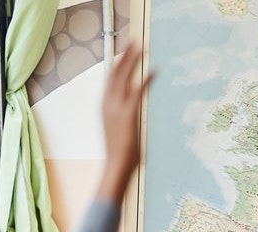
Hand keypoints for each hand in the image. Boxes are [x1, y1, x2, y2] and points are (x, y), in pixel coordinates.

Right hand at [98, 42, 152, 200]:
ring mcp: (116, 107)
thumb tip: (130, 116)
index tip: (124, 51)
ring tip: (141, 47)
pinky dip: (146, 80)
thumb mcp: (120, 130)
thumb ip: (123, 118)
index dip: (117, 63)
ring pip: (123, 76)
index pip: (109, 78)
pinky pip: (137, 91)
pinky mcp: (128, 114)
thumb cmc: (120, 153)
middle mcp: (107, 102)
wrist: (116, 166)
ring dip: (132, 60)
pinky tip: (154, 71)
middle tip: (133, 41)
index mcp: (103, 105)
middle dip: (124, 55)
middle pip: (114, 72)